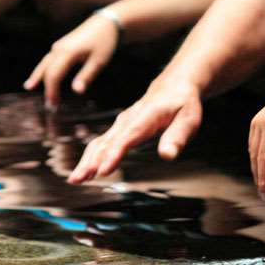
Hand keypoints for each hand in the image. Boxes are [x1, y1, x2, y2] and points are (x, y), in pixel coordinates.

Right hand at [24, 14, 118, 108]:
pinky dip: (43, 69)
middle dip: (47, 88)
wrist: (105, 23)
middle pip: (47, 71)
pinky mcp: (61, 45)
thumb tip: (76, 91)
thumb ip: (86, 76)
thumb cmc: (104, 42)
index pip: (54, 75)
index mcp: (68, 53)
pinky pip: (48, 59)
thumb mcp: (99, 61)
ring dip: (38, 77)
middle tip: (49, 105)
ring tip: (29, 87)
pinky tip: (40, 75)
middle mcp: (59, 49)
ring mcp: (58, 46)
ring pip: (44, 63)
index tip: (54, 105)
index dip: (52, 91)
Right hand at [67, 76, 203, 183]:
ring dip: (86, 160)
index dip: (113, 154)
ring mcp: (122, 124)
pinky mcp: (119, 129)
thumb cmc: (182, 102)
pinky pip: (102, 143)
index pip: (126, 138)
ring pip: (99, 142)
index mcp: (145, 117)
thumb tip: (168, 155)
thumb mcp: (189, 119)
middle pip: (106, 142)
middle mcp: (129, 120)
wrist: (174, 85)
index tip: (103, 170)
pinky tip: (85, 170)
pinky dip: (91, 156)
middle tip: (78, 178)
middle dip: (91, 161)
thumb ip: (177, 137)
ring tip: (76, 178)